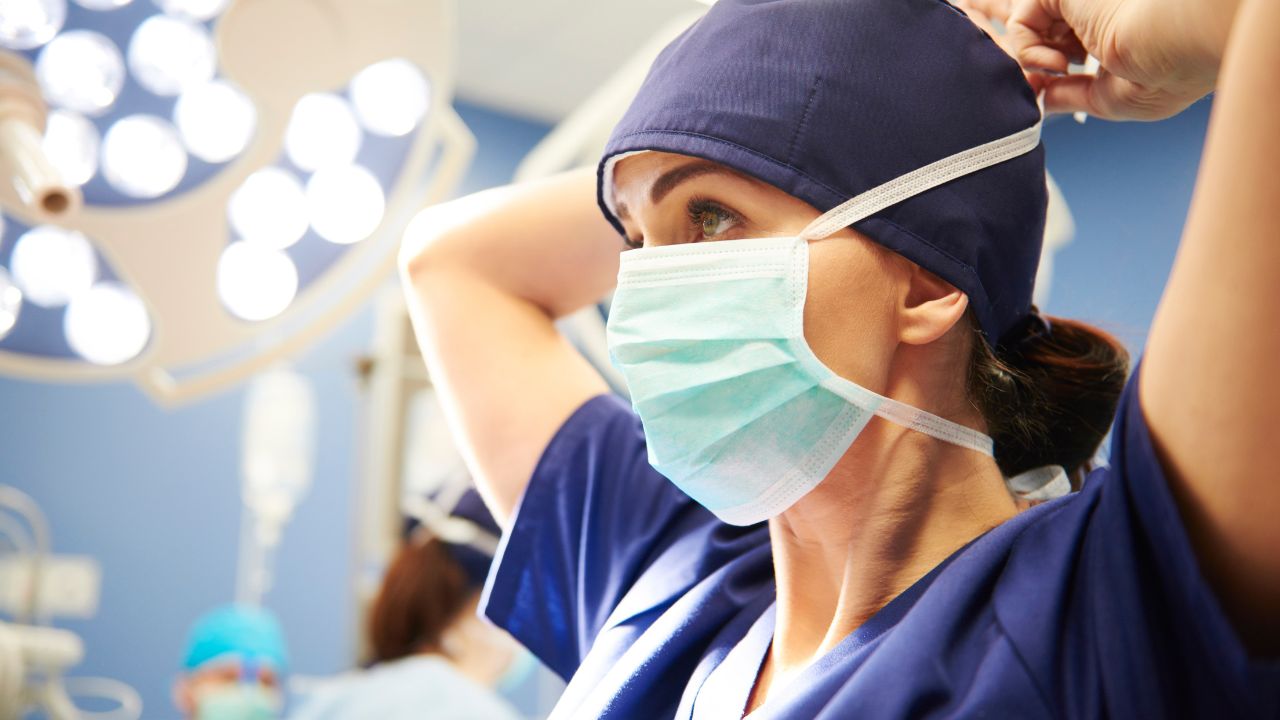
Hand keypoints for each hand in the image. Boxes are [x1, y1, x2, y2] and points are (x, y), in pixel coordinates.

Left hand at [1003, 0, 1227, 119]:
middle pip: (1041, 35)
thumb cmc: (1165, 76)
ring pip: (1027, 26)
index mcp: (1112, 32)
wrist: (1180, 43)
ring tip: (1060, 73)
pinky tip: (1054, 65)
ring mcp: (1079, 1)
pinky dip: (1025, 50)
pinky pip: (1020, 19)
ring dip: (1031, 61)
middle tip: (1049, 84)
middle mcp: (1094, 12)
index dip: (1047, 73)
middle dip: (1033, 66)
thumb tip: (1043, 97)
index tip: (1049, 94)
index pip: (1062, 47)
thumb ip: (1071, 95)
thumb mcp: (1111, 97)